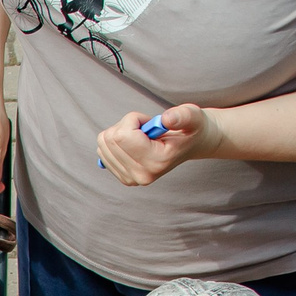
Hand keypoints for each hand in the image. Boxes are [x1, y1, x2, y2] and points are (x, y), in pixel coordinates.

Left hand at [95, 104, 214, 187]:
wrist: (191, 144)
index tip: (150, 122)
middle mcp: (140, 175)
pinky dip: (115, 142)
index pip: (122, 135)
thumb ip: (181, 116)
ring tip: (142, 136)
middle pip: (110, 139)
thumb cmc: (191, 128)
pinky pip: (103, 151)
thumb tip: (166, 119)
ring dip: (120, 132)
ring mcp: (130, 179)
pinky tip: (134, 144)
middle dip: (126, 125)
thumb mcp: (192, 117)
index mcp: (156, 162)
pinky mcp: (123, 177)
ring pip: (103, 144)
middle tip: (146, 129)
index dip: (134, 119)